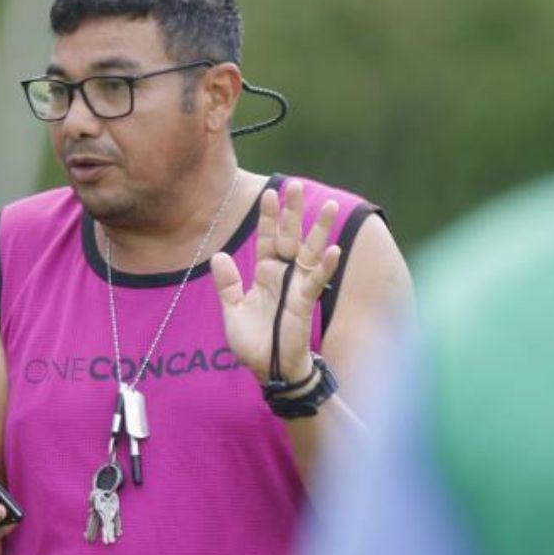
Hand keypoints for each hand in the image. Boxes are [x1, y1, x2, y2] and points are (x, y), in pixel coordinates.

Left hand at [210, 181, 340, 383]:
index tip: (270, 192)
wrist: (268, 370)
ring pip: (310, 252)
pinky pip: (317, 281)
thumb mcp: (233, 310)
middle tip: (296, 184)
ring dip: (320, 229)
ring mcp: (297, 287)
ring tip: (331, 206)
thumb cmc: (254, 342)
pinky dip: (325, 267)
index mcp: (265, 274)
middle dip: (293, 212)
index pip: (268, 238)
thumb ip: (228, 284)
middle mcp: (283, 275)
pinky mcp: (305, 303)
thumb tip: (219, 255)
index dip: (269, 217)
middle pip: (290, 236)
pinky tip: (334, 250)